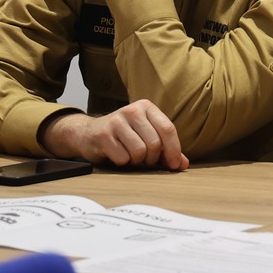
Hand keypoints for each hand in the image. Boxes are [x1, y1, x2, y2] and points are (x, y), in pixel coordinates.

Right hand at [41, 100, 188, 170]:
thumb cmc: (124, 137)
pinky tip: (117, 155)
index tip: (174, 164)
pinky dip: (123, 162)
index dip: (174, 150)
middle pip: (155, 143)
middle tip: (145, 160)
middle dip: (153, 158)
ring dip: (137, 161)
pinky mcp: (103, 135)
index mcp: (146, 107)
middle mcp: (132, 110)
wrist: (89, 134)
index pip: (168, 129)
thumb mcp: (147, 137)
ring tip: (130, 156)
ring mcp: (116, 121)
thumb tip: (183, 164)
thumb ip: (167, 150)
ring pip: (140, 152)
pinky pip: (123, 158)